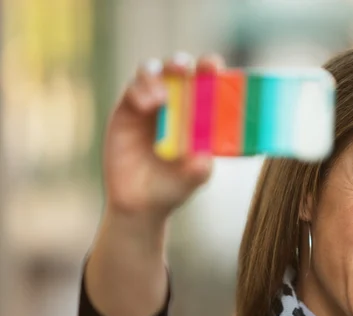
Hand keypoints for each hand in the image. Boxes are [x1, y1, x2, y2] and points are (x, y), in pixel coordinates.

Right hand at [102, 53, 224, 219]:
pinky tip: (147, 106)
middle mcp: (176, 102)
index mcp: (199, 112)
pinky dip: (140, 91)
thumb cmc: (174, 187)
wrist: (140, 203)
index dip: (210, 69)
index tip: (213, 66)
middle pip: (178, 69)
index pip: (207, 81)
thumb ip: (200, 168)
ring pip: (153, 73)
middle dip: (180, 63)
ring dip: (157, 78)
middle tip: (183, 69)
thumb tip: (204, 156)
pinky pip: (133, 89)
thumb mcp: (193, 179)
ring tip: (161, 101)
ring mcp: (150, 104)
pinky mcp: (128, 110)